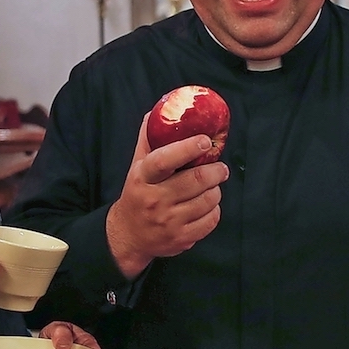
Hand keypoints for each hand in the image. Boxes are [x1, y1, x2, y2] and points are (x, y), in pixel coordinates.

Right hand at [105, 114, 229, 278]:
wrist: (128, 235)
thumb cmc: (138, 193)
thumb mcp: (137, 166)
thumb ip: (148, 139)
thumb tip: (158, 110)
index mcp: (142, 177)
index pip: (165, 159)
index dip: (188, 148)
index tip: (204, 140)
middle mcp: (154, 199)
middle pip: (196, 180)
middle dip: (216, 170)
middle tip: (220, 167)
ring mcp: (168, 221)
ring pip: (208, 199)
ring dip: (216, 190)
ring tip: (213, 185)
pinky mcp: (181, 238)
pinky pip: (211, 220)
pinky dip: (215, 209)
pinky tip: (208, 205)